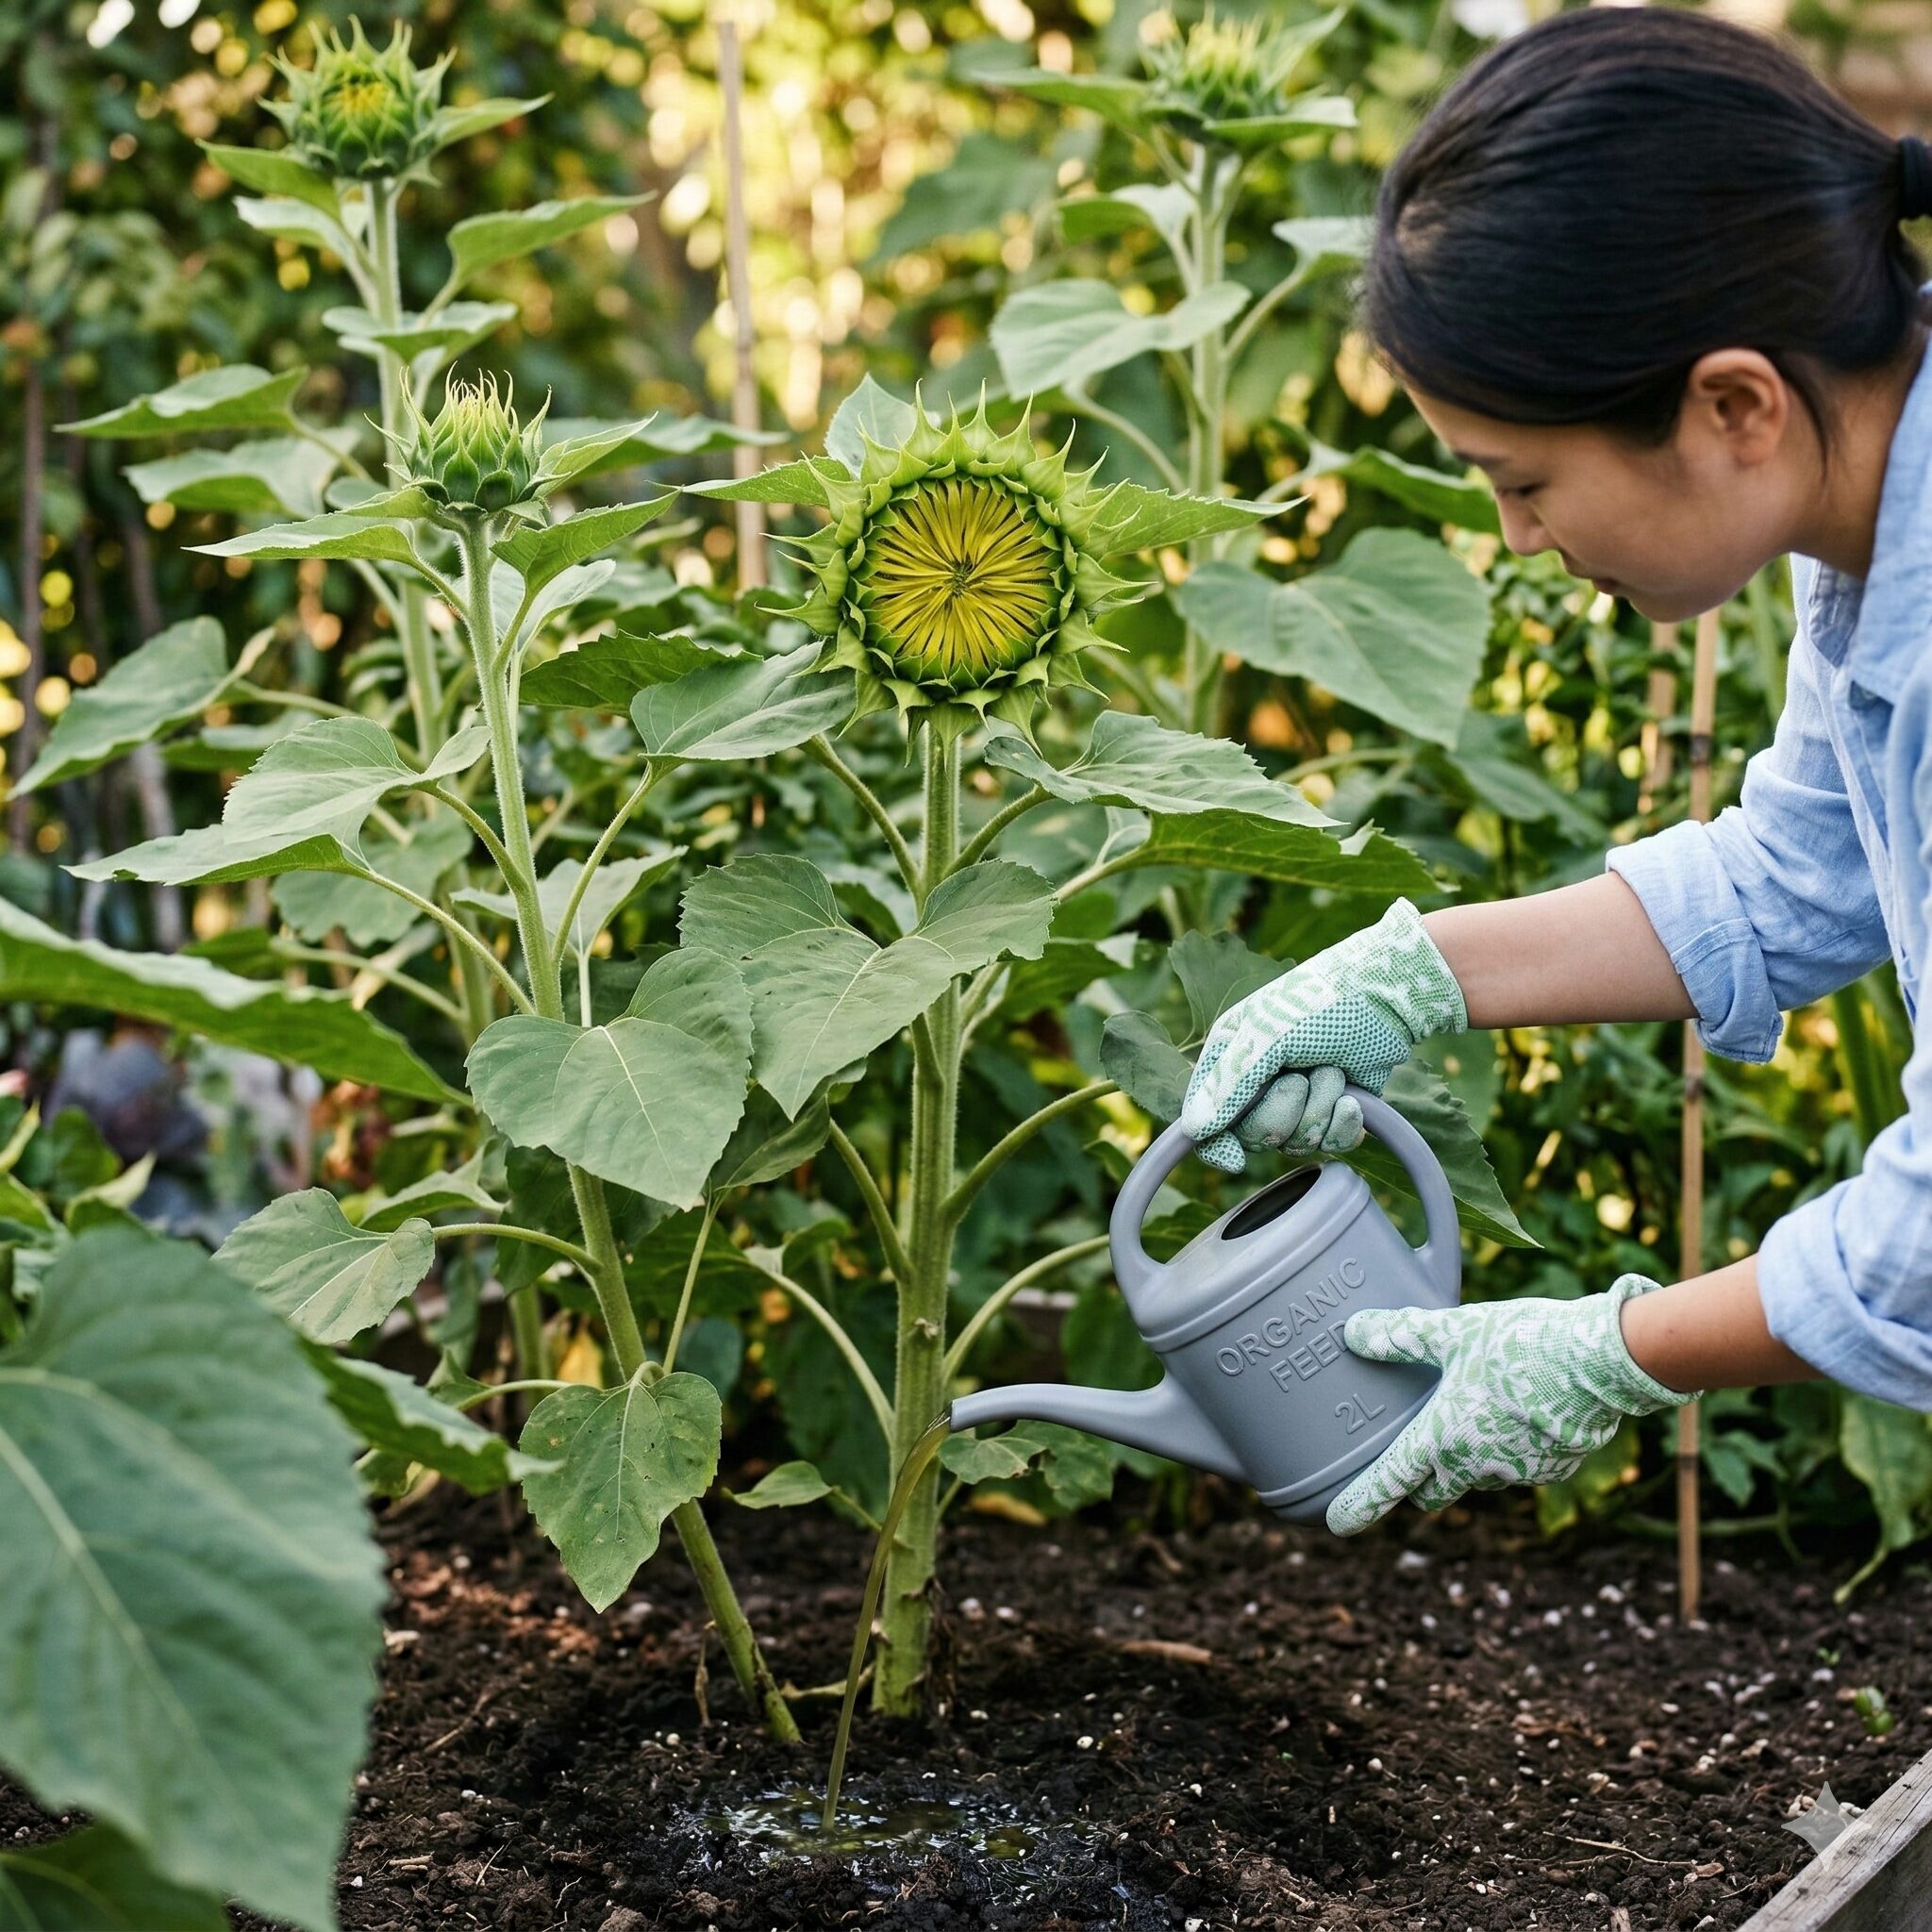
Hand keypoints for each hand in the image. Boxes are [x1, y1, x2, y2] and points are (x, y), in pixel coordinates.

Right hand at [1180, 899, 1465, 1172]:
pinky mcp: (1331, 1113)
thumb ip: (1228, 1084)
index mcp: (1229, 1059)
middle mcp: (1257, 1084)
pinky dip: (1343, 1124)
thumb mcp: (1266, 1036)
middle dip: (1285, 1110)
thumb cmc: (1319, 1004)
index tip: (1236, 1160)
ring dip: (1319, 1108)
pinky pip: (1329, 1145)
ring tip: (1332, 1071)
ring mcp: (1296, 1101)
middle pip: (1254, 1137)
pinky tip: (1352, 1099)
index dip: (1216, 1145)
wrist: (1384, 999)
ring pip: (1294, 1143)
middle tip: (1302, 1076)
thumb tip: (1193, 1131)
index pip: (1205, 1120)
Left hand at [1324, 1275, 1700, 1536]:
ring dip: (1471, 1458)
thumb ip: (1402, 1336)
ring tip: (1478, 1411)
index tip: (1337, 1524)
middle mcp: (1476, 1466)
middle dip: (1422, 1481)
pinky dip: (1511, 1448)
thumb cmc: (1519, 1344)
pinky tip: (1521, 1411)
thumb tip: (1353, 1332)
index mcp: (1442, 1438)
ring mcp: (1517, 1472)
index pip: (1390, 1481)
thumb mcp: (1452, 1331)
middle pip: (1434, 1491)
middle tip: (1416, 1453)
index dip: (1361, 1504)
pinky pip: (1520, 1466)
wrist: (1600, 1362)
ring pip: (1479, 1477)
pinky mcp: (1554, 1469)